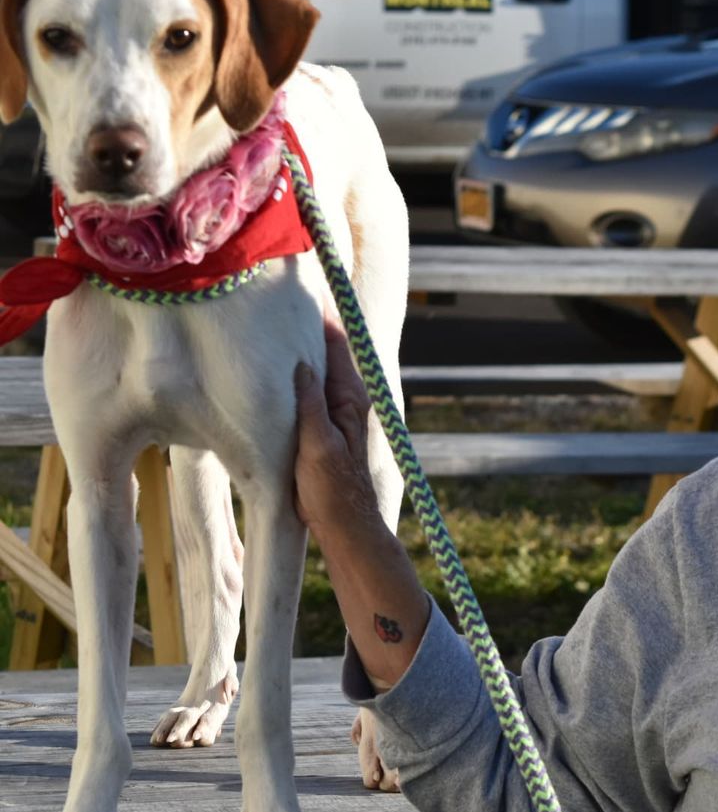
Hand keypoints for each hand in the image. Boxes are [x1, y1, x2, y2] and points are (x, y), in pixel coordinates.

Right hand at [293, 318, 429, 687]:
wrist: (345, 527)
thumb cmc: (332, 492)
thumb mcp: (317, 446)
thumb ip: (310, 404)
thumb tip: (302, 362)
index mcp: (350, 397)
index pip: (336, 341)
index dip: (320, 313)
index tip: (302, 284)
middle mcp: (348, 397)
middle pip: (327, 347)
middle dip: (307, 321)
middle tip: (280, 290)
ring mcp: (337, 409)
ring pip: (318, 365)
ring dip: (300, 343)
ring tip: (274, 316)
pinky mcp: (325, 423)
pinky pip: (310, 385)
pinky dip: (296, 370)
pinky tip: (276, 363)